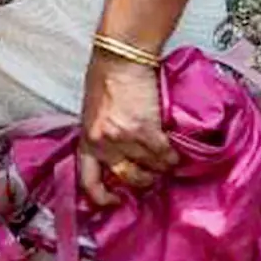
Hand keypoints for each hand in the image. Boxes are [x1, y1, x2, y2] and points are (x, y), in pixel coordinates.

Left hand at [78, 51, 177, 209]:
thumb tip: (117, 156)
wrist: (119, 58)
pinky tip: (175, 147)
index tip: (114, 202)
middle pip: (129, 178)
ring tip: (166, 155)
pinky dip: (173, 155)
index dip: (101, 197)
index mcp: (86, 140)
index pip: (87, 180)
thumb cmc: (105, 81)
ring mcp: (124, 139)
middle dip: (144, 179)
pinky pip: (165, 155)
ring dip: (162, 165)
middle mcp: (102, 143)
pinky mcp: (146, 131)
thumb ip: (101, 136)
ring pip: (151, 167)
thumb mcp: (93, 114)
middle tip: (153, 171)